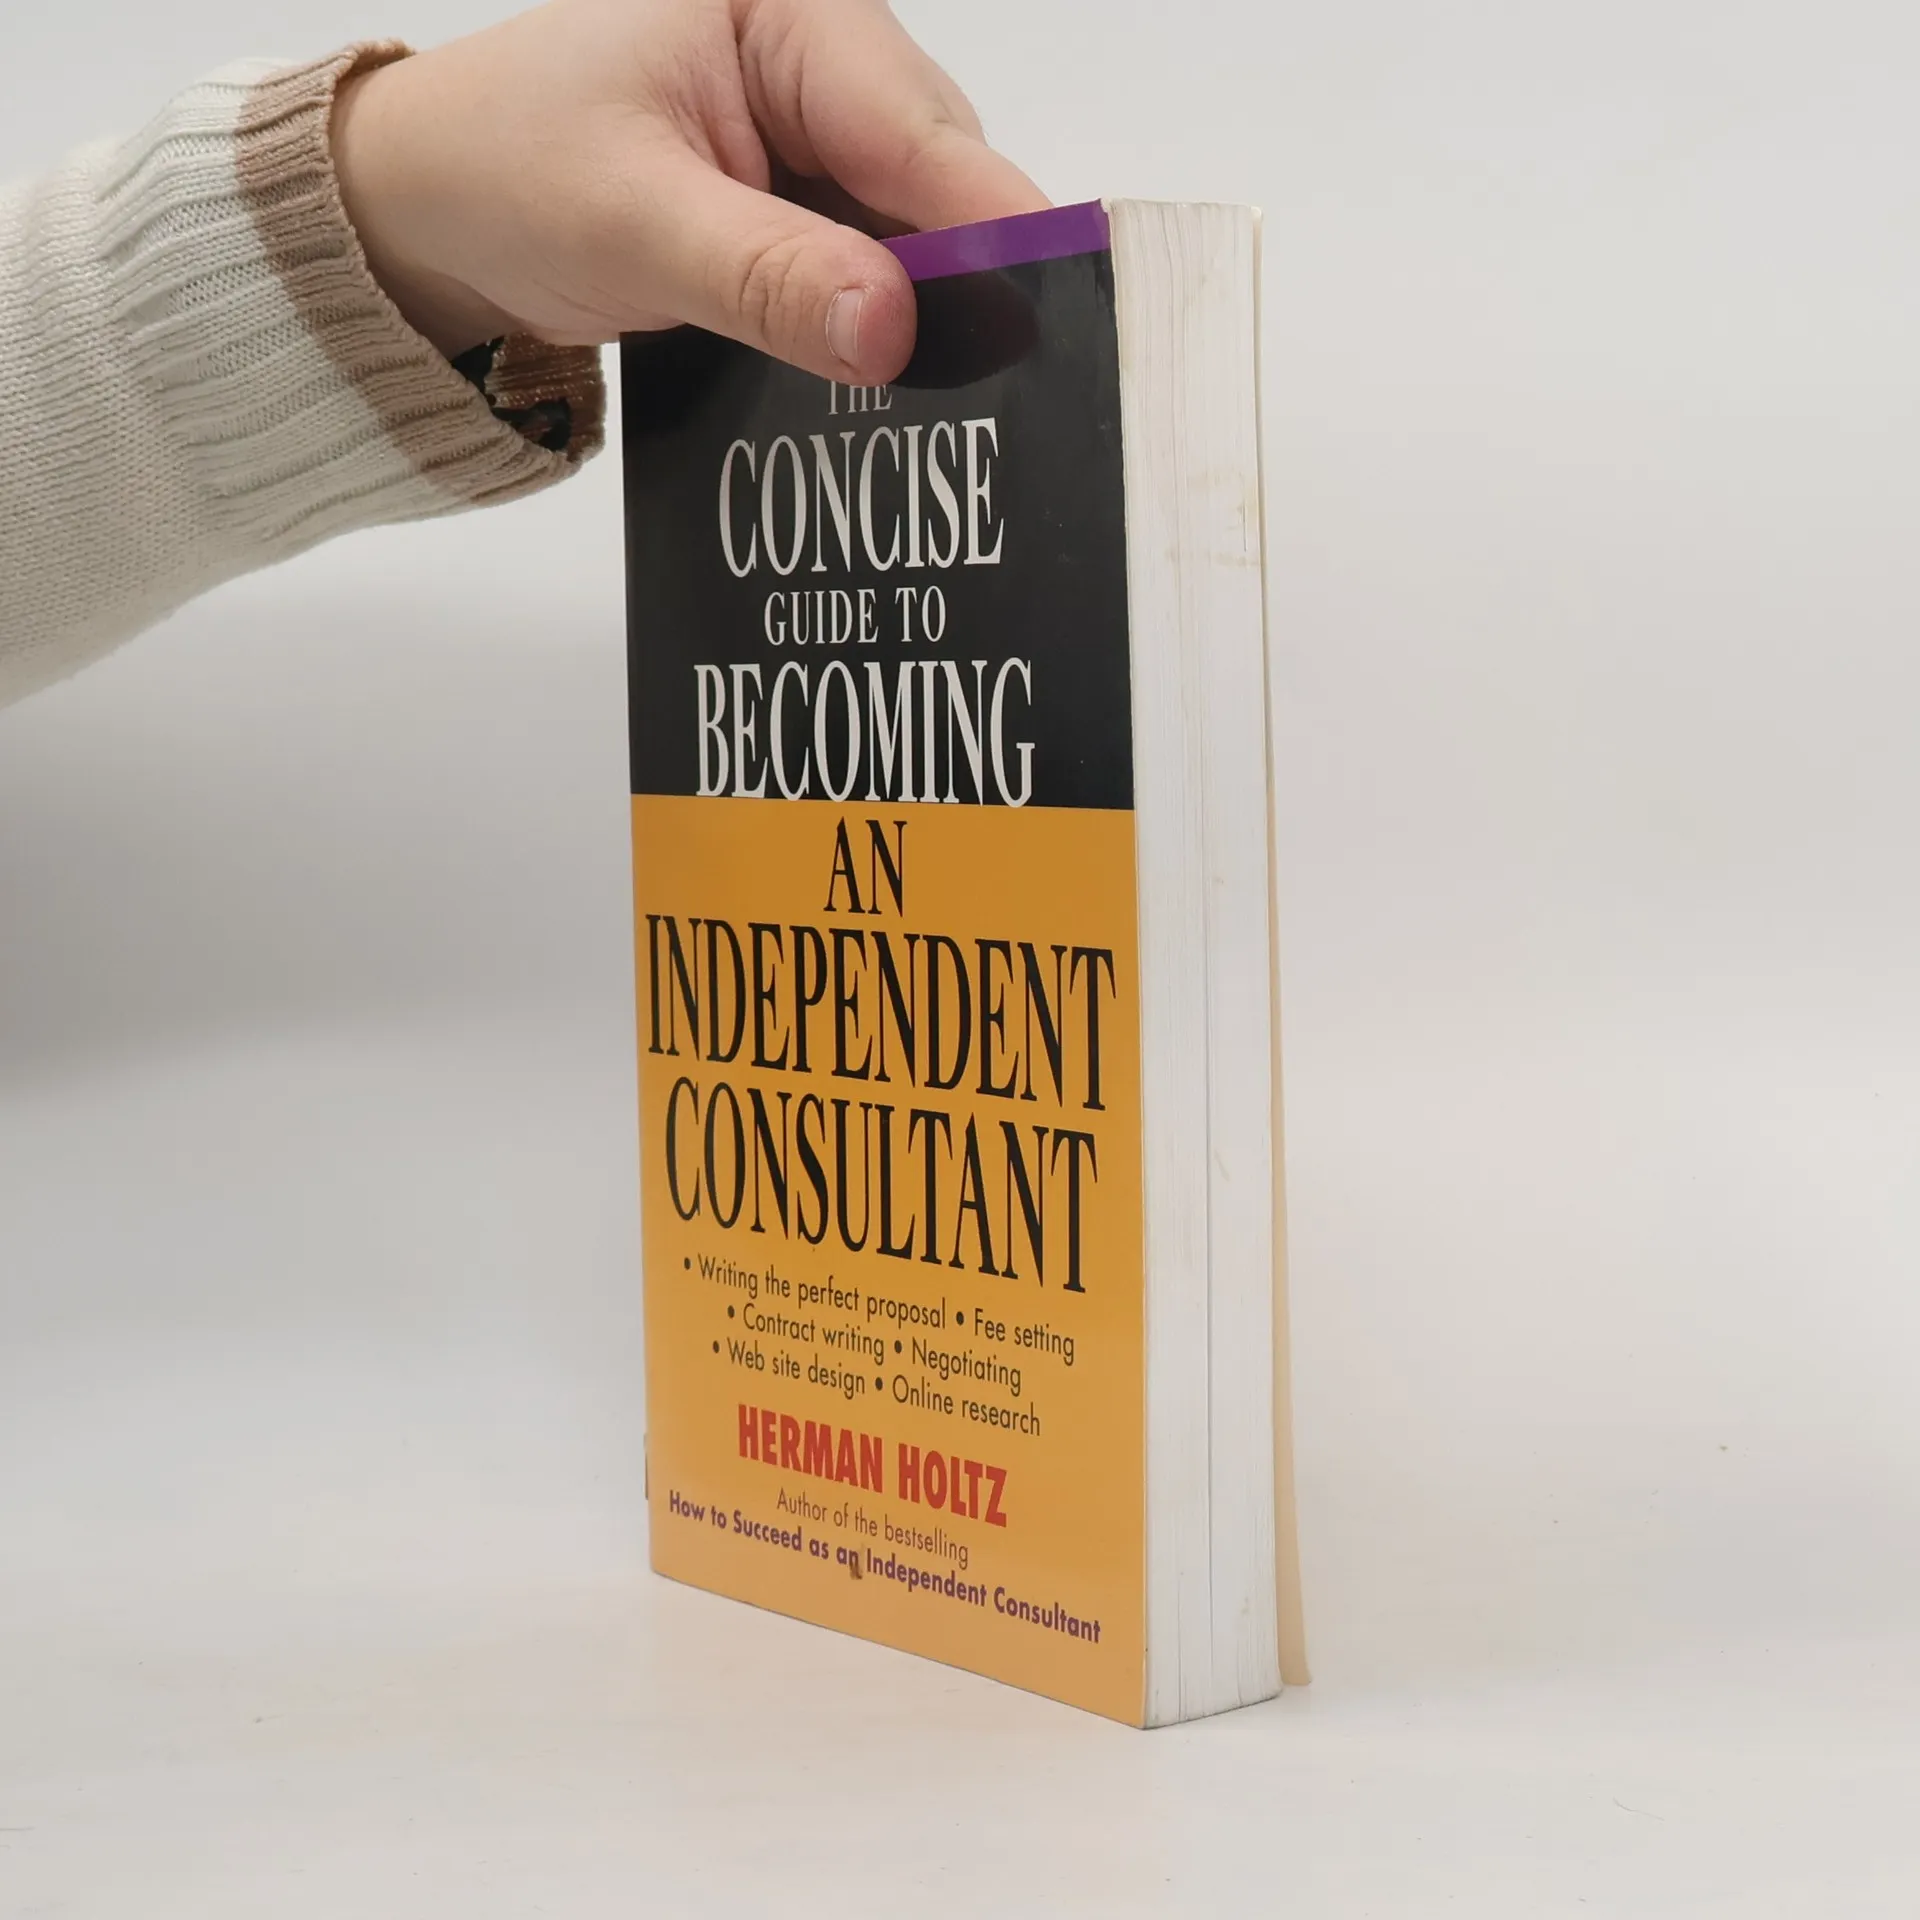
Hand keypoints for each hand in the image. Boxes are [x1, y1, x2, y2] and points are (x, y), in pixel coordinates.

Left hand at [329, 0, 1047, 383]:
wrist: (426, 212)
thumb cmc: (502, 171)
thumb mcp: (632, 223)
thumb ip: (767, 275)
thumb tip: (892, 327)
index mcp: (779, 8)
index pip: (911, 123)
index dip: (982, 224)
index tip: (1041, 308)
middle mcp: (814, 57)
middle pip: (936, 177)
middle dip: (960, 276)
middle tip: (995, 382)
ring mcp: (814, 135)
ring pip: (914, 233)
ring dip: (921, 311)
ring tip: (953, 394)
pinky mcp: (801, 206)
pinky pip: (871, 267)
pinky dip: (877, 324)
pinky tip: (887, 376)